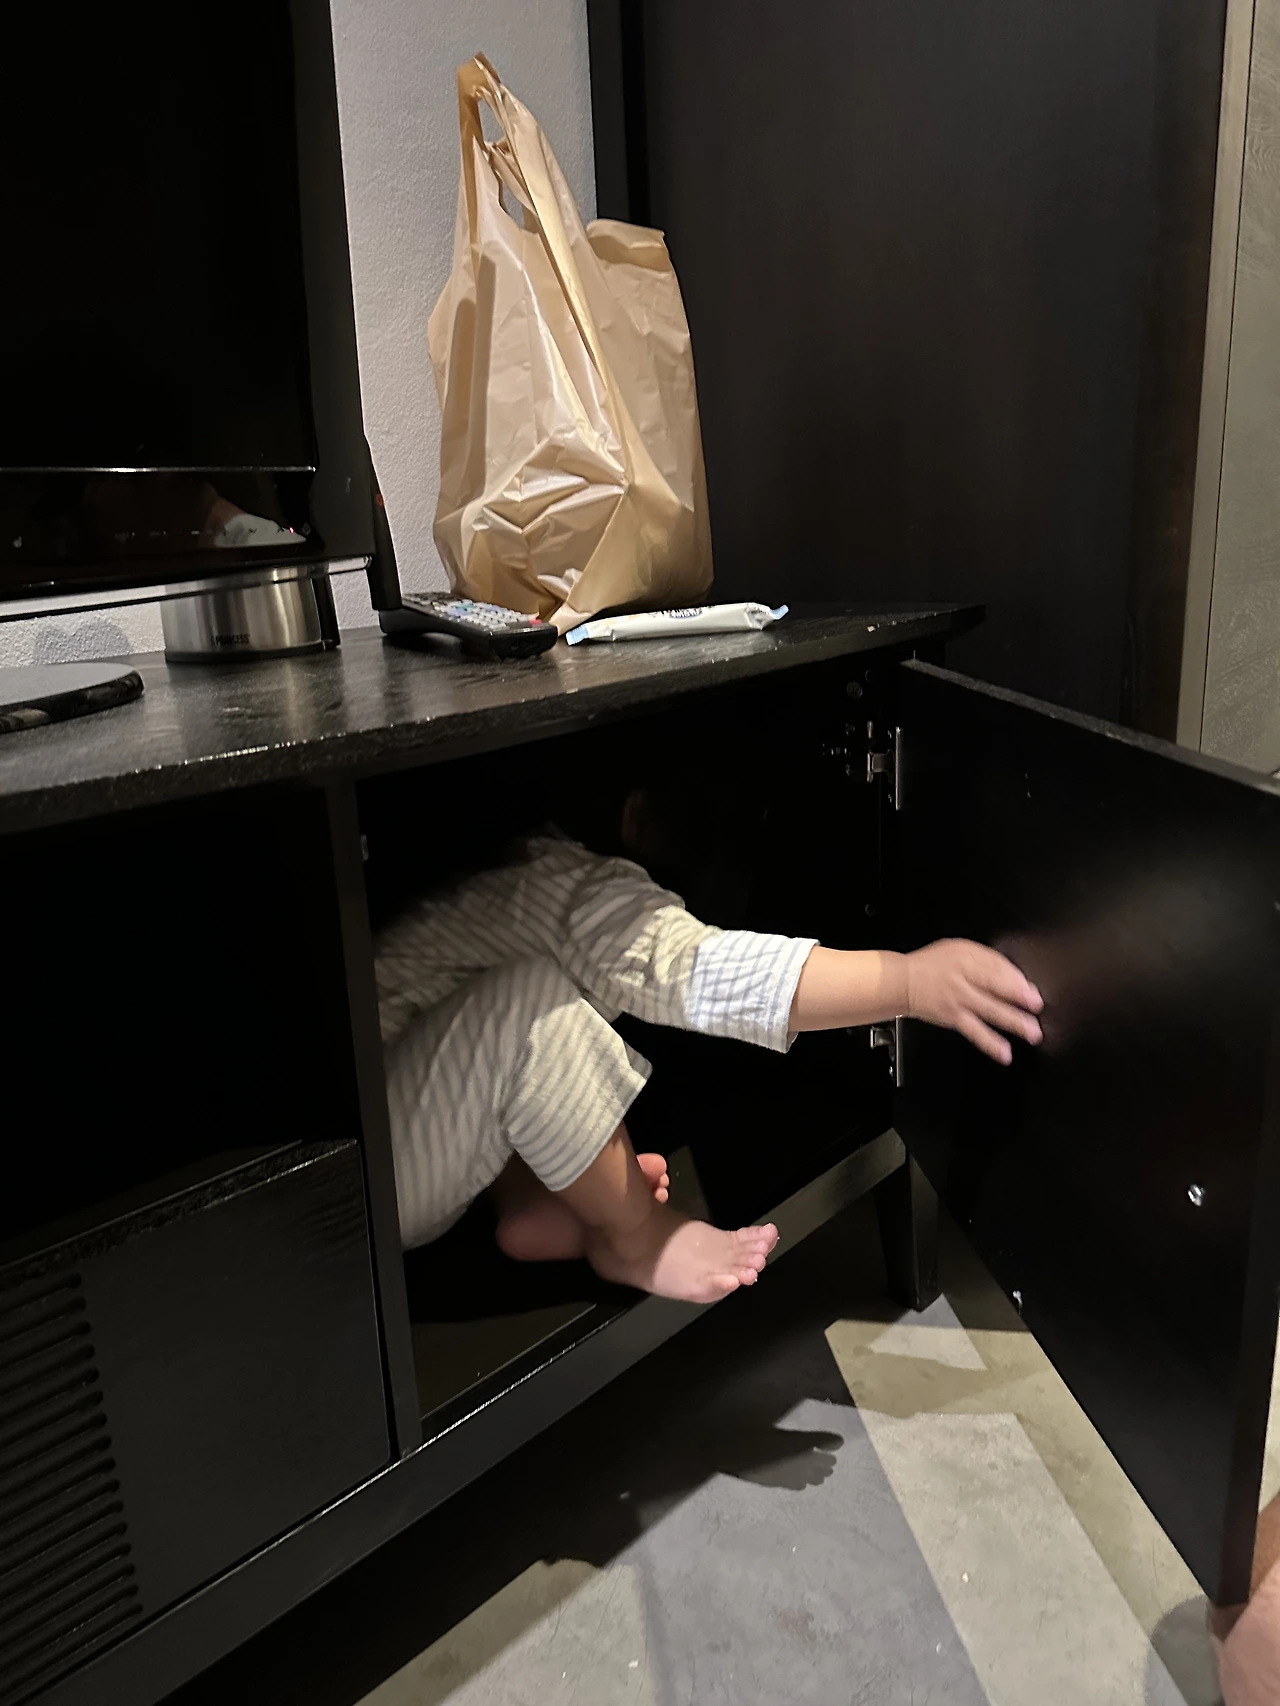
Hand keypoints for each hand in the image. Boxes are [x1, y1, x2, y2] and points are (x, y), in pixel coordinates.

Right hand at [905, 939, 1042, 1063]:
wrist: (904, 982)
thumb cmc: (933, 965)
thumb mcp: (960, 949)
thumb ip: (987, 960)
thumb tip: (1017, 979)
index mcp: (967, 957)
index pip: (997, 966)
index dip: (1017, 978)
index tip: (1032, 989)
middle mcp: (963, 978)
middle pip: (995, 986)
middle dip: (1019, 997)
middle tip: (1036, 1006)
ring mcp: (958, 1000)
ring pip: (990, 1011)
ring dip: (1013, 1022)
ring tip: (1032, 1032)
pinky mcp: (954, 1019)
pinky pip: (975, 1032)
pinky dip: (990, 1043)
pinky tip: (1005, 1053)